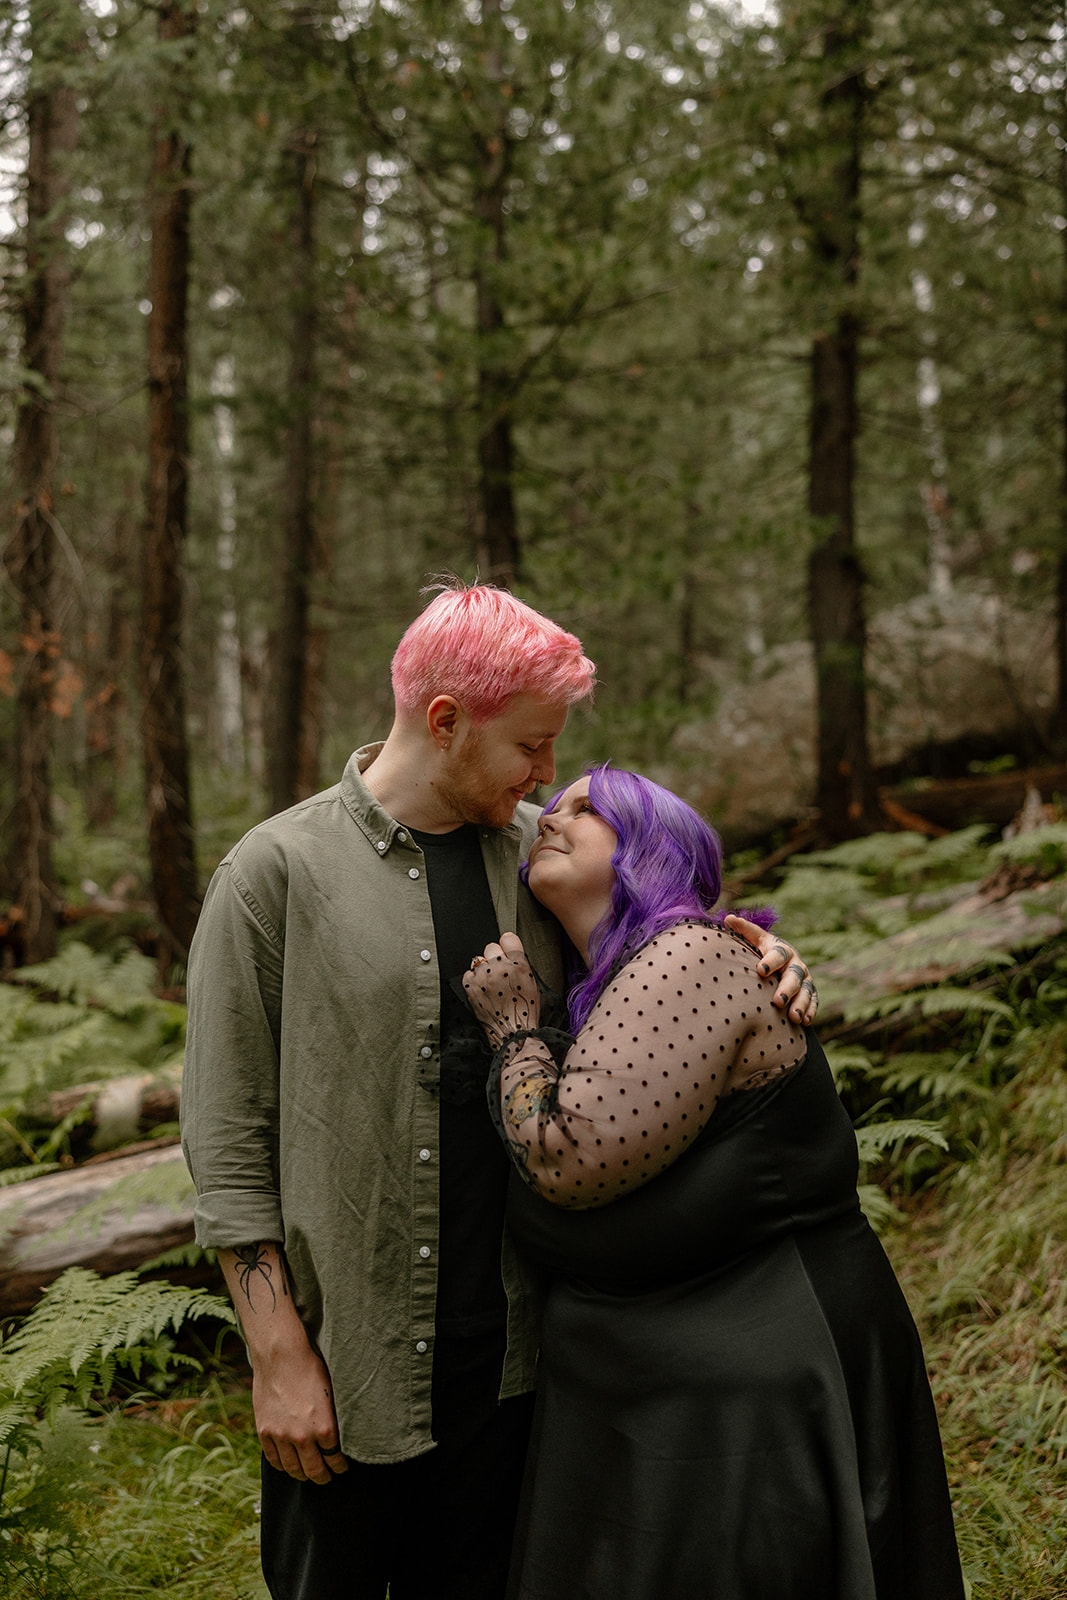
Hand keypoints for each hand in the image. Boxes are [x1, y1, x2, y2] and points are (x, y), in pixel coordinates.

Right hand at [253, 1340, 347, 1485]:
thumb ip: (333, 1419)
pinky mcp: (264, 1432)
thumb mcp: (331, 1393)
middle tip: (328, 1478)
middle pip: (314, 1470)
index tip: (342, 1468)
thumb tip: (341, 1436)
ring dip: (303, 1475)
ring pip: (293, 1469)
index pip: (335, 1459)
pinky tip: (290, 1464)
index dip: (340, 1466)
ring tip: (309, 1474)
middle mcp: (302, 1437)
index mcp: (324, 1428)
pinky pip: (274, 1460)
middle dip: (323, 1477)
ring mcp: (281, 1436)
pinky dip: (283, 1466)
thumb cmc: (311, 1368)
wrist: (281, 1355)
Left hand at [463, 931, 539, 1048]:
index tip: (505, 952)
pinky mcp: (471, 986)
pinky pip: (468, 974)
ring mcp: (484, 976)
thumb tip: (509, 952)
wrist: (513, 1033)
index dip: (506, 946)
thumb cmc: (525, 1011)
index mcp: (519, 964)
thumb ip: (520, 963)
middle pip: (491, 947)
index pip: (507, 938)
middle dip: (494, 958)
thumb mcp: (532, 982)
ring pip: (478, 960)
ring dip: (483, 970)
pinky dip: (473, 981)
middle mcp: (501, 967)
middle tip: (499, 974)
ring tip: (491, 986)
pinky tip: (482, 991)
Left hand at [724, 915, 817, 1024]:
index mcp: (781, 949)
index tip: (760, 970)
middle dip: (787, 988)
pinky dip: (810, 1011)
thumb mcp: (755, 939)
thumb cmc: (762, 951)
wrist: (781, 962)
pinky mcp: (809, 992)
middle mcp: (795, 963)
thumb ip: (744, 930)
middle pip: (794, 975)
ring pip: (806, 990)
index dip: (770, 961)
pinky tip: (804, 1022)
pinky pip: (813, 1001)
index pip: (778, 953)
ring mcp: (804, 979)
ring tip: (793, 1017)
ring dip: (801, 1003)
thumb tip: (728, 918)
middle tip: (778, 1000)